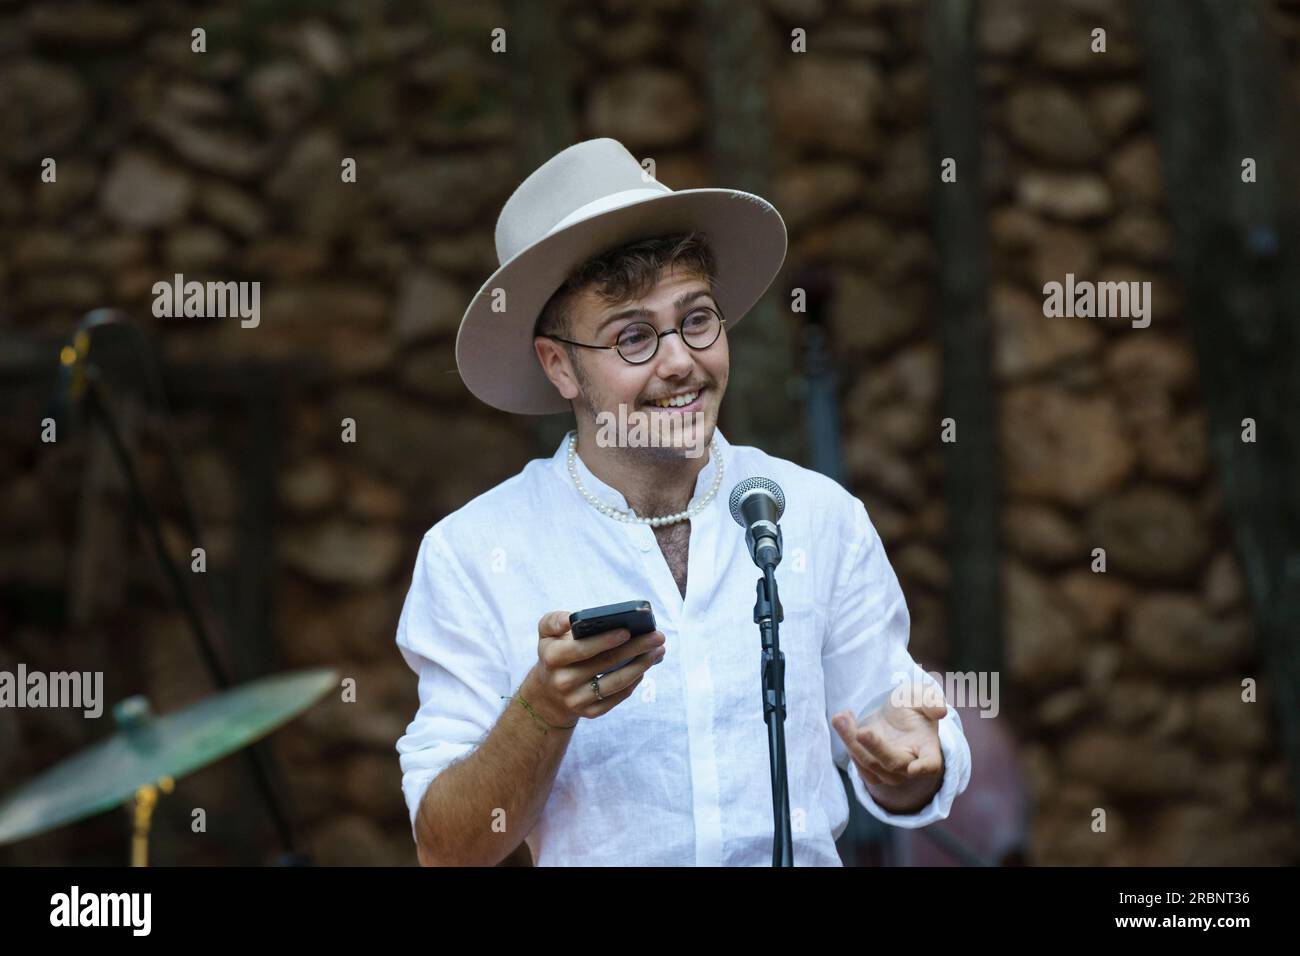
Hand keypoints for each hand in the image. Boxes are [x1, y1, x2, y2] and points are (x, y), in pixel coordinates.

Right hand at [524, 610, 666, 723]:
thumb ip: (554, 621)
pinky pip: (618, 696)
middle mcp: (563, 681)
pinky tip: (645, 667)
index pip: (582, 648)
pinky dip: (635, 681)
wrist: (548, 694)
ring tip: (658, 651)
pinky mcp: (590, 713)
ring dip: (642, 665)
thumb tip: (570, 620)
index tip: (628, 630)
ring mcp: (576, 700)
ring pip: (617, 682)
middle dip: (636, 648)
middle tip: (658, 636)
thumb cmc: (555, 653)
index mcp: (552, 657)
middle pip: (606, 663)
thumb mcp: (546, 635)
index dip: (606, 640)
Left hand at [832, 682, 946, 813]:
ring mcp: (890, 773)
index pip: (931, 764)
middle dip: (876, 748)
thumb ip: (930, 701)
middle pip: (892, 763)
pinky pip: (857, 761)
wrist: (895, 718)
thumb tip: (940, 711)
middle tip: (861, 732)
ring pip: (869, 762)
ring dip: (851, 740)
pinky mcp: (871, 771)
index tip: (914, 768)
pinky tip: (841, 719)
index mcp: (928, 750)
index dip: (924, 767)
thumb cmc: (912, 707)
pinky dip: (846, 741)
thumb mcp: (921, 697)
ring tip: (840, 717)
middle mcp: (910, 766)